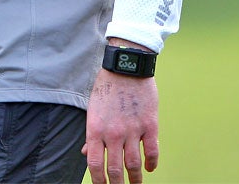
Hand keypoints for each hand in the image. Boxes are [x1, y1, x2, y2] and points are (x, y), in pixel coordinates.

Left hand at [84, 69, 159, 183]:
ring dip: (135, 179)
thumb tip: (85, 154)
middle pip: (115, 169)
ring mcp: (133, 130)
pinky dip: (152, 163)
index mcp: (95, 129)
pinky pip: (152, 151)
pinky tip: (150, 168)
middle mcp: (113, 133)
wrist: (126, 67)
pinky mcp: (150, 124)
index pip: (95, 165)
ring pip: (134, 164)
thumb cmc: (106, 87)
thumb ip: (91, 134)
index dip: (98, 181)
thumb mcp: (92, 109)